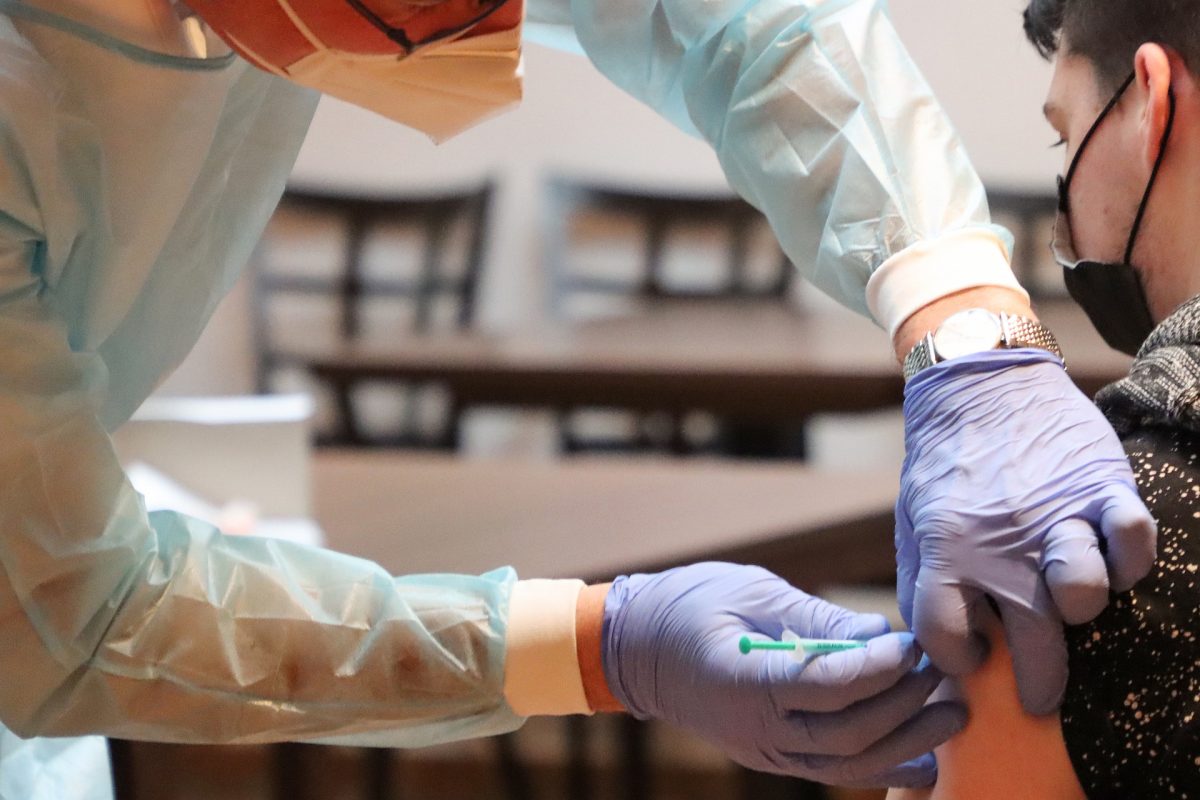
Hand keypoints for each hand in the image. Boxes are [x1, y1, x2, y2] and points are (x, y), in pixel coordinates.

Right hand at [601, 562, 965, 787]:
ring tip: (951, 717)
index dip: (877, 668)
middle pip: (846, 734)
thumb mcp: (751, 591)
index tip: (911, 642)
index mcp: (744, 680)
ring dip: (905, 744)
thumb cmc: (691, 604)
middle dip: (903, 705)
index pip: (826, 687)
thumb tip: (878, 632)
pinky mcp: (772, 756)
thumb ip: (814, 619)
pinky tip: (922, 759)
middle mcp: (755, 728)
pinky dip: (880, 767)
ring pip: (846, 765)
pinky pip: (832, 771)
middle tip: (941, 671)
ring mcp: (763, 750)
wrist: (635, 649)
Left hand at [898, 349, 1156, 713]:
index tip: (970, 658)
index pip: (948, 636)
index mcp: (948, 548)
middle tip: (1037, 697)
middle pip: (1031, 640)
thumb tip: (929, 646)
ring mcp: (1059, 515)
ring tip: (1069, 606)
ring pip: (1086, 595)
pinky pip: (1135, 537)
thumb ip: (919, 583)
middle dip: (1036, 683)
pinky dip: (1132, 558)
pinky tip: (1111, 558)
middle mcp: (1005, 541)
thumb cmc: (942, 461)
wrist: (977, 380)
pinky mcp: (1102, 486)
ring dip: (1080, 609)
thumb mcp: (912, 520)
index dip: (957, 661)